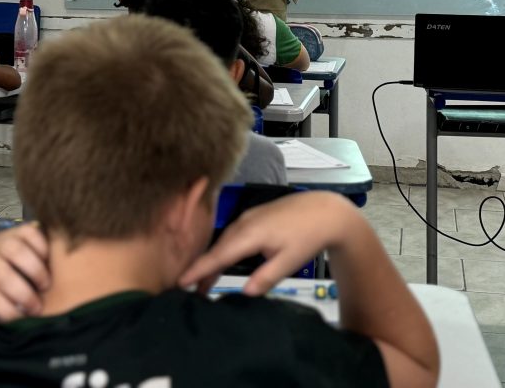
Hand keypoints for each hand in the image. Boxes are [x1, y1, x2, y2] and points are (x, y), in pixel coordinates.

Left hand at [0, 223, 49, 342]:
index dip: (5, 309)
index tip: (21, 319)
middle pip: (0, 274)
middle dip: (22, 293)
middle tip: (37, 307)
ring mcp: (3, 241)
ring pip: (15, 250)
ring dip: (34, 269)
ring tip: (45, 285)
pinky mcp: (19, 230)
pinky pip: (30, 234)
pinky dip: (41, 247)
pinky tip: (48, 261)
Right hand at [179, 191, 351, 295]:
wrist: (324, 210)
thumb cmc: (307, 237)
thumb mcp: (288, 262)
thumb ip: (265, 278)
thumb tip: (243, 293)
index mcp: (250, 234)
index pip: (219, 255)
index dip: (199, 269)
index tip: (181, 281)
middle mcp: (243, 223)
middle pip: (217, 248)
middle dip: (202, 268)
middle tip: (189, 289)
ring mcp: (247, 217)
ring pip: (224, 240)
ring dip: (214, 259)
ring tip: (204, 281)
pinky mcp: (253, 216)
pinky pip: (232, 234)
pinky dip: (224, 249)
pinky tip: (223, 260)